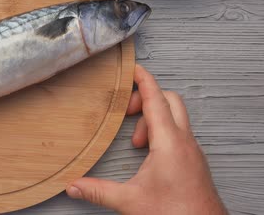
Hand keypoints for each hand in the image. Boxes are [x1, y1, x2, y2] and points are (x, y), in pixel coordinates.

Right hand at [66, 64, 226, 214]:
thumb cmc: (176, 213)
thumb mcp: (130, 200)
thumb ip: (98, 191)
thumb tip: (74, 186)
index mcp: (169, 142)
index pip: (156, 99)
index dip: (144, 80)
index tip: (134, 68)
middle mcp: (185, 142)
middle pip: (170, 101)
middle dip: (147, 99)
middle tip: (127, 110)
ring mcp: (193, 150)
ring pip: (176, 118)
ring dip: (154, 120)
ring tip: (136, 141)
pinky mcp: (195, 161)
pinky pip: (180, 133)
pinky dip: (164, 133)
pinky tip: (150, 153)